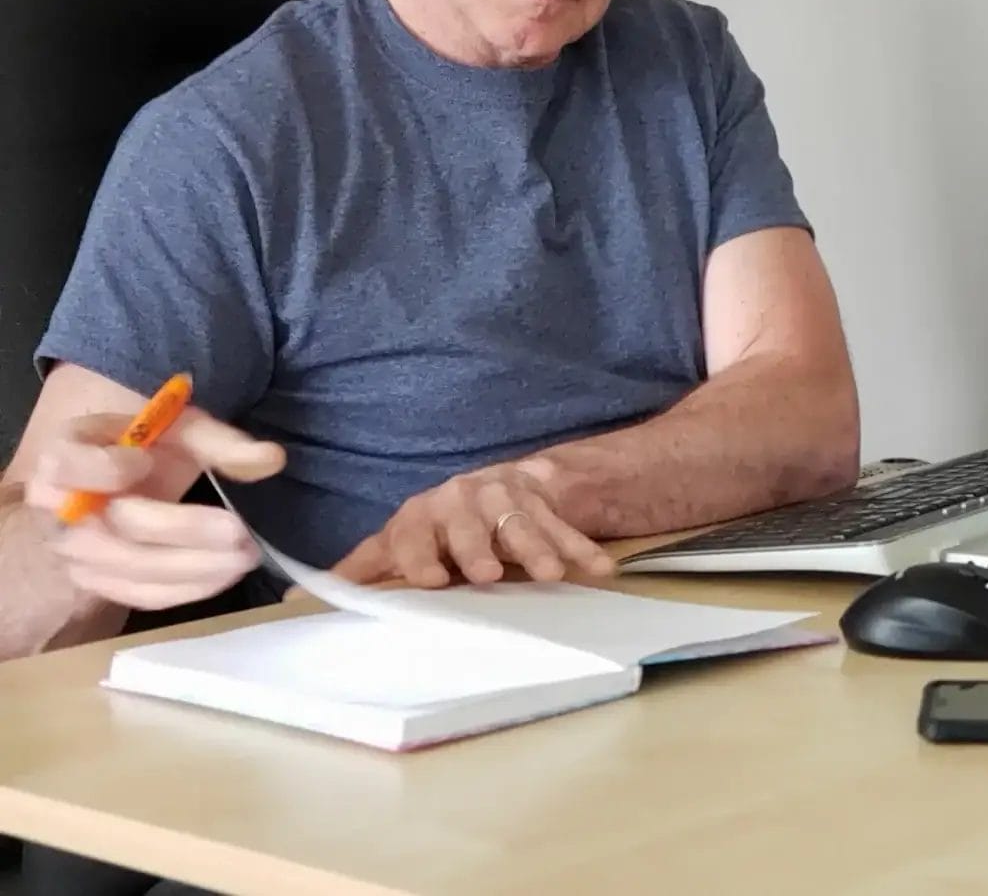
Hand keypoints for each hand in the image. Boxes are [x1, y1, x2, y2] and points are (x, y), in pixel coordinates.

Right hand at [25, 407, 285, 611]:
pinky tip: (226, 575)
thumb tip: (271, 459)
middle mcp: (58, 510)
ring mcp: (74, 552)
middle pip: (116, 529)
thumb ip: (220, 441)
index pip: (67, 467)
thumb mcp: (179, 428)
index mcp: (64, 456)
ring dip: (192, 568)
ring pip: (131, 570)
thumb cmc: (145, 444)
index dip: (106, 469)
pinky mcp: (99, 582)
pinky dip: (186, 589)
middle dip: (182, 531)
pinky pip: (140, 595)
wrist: (118, 473)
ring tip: (245, 557)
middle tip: (238, 532)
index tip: (145, 461)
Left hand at [330, 459, 615, 588]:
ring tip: (550, 572)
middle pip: (469, 523)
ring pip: (520, 522)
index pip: (415, 530)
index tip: (431, 579)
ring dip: (536, 547)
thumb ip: (361, 568)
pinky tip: (599, 568)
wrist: (500, 487)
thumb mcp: (399, 543)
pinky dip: (581, 547)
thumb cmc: (439, 529)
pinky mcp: (544, 504)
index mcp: (423, 513)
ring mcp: (507, 498)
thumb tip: (294, 594)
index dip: (420, 554)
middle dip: (478, 546)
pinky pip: (564, 527)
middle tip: (488, 572)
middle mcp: (463, 498)